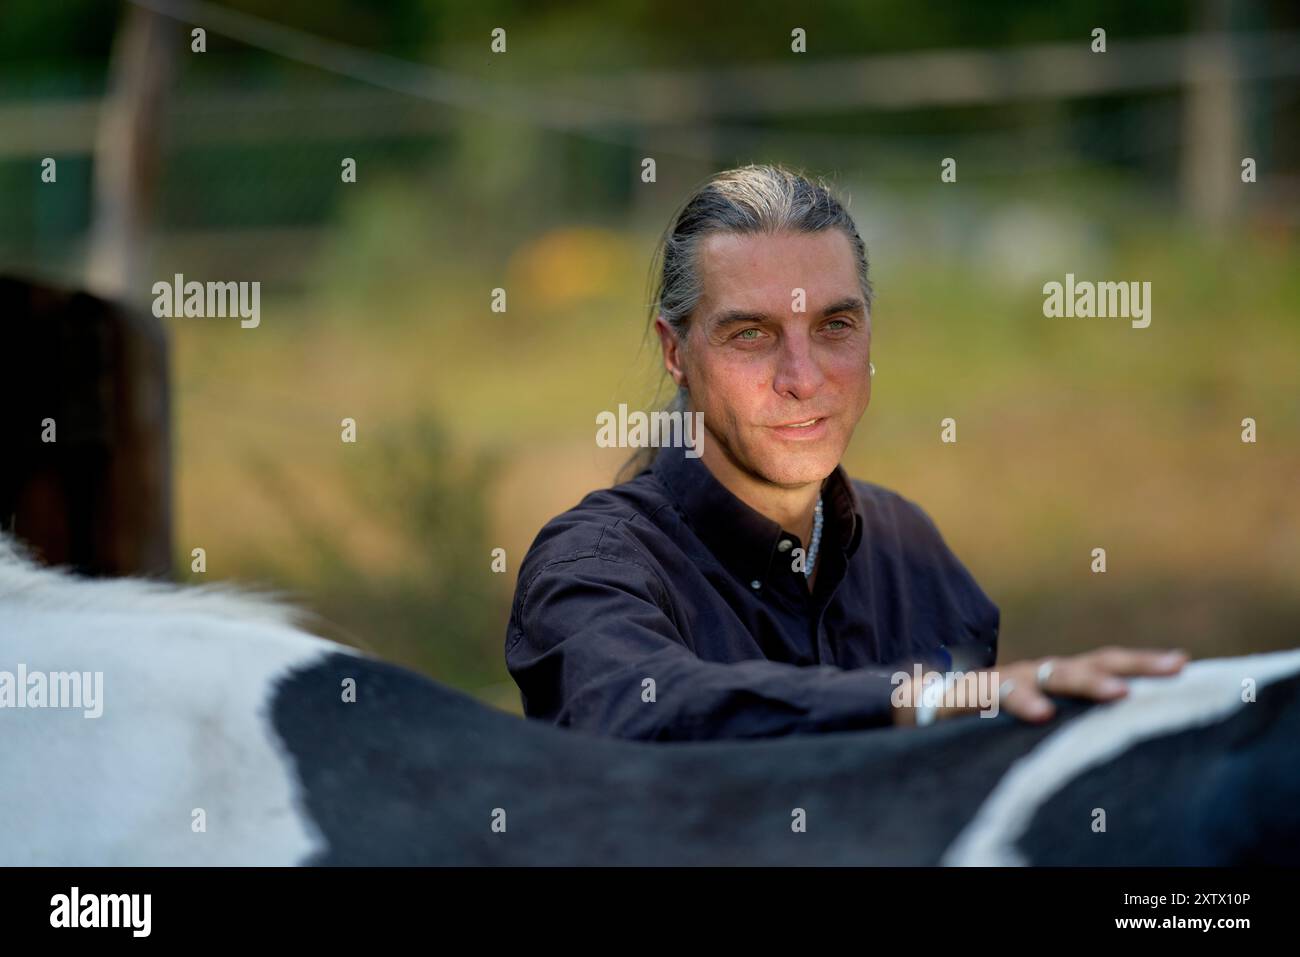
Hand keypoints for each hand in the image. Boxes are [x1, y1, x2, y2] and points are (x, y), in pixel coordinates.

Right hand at [894, 646, 1188, 725]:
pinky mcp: (972, 697)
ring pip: (1050, 677)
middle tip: (1171, 671)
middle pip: (1087, 663)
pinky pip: (999, 699)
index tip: (1183, 663)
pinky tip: (1041, 714)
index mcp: (1051, 677)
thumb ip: (1065, 714)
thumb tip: (1120, 715)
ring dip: (1087, 683)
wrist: (916, 706)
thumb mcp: (1030, 712)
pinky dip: (1021, 704)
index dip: (1140, 662)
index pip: (1102, 663)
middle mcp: (1033, 674)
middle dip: (1130, 667)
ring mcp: (1004, 682)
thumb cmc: (983, 715)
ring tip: (1118, 694)